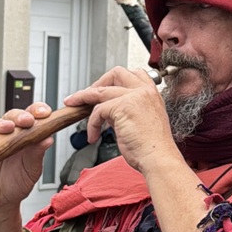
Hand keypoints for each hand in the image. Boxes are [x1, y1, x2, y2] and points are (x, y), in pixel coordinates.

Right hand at [0, 103, 53, 213]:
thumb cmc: (16, 183)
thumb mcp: (31, 170)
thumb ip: (37, 154)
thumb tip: (48, 139)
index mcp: (24, 134)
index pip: (31, 116)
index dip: (37, 111)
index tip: (45, 114)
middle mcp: (6, 133)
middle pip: (11, 117)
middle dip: (20, 117)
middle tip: (27, 121)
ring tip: (6, 128)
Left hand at [65, 68, 179, 178]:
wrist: (158, 159)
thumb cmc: (153, 149)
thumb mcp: (142, 122)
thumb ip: (127, 112)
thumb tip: (109, 113)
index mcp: (152, 95)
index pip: (134, 74)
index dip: (116, 79)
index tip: (104, 88)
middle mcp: (144, 92)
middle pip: (116, 73)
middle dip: (99, 82)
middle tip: (87, 95)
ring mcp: (134, 97)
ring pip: (100, 90)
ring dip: (83, 97)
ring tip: (73, 106)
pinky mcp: (122, 106)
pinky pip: (98, 111)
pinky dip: (91, 124)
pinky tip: (93, 136)